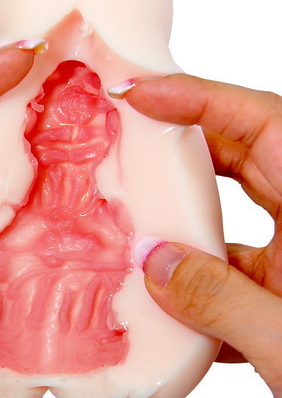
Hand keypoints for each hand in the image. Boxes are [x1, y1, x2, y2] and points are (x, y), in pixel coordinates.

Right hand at [109, 74, 281, 397]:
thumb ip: (218, 301)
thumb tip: (153, 264)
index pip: (265, 125)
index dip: (201, 99)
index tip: (142, 93)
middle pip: (242, 160)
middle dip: (183, 154)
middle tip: (130, 150)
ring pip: (233, 217)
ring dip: (184, 226)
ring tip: (138, 234)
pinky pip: (234, 269)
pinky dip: (199, 281)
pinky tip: (169, 304)